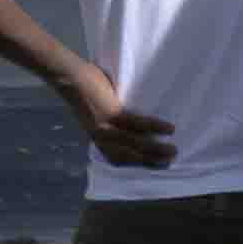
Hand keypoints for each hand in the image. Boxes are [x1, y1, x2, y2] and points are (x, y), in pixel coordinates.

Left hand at [60, 62, 175, 171]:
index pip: (116, 158)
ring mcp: (104, 126)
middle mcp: (100, 137)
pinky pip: (136, 124)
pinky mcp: (110, 114)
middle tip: (170, 161)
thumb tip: (131, 120)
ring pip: (134, 142)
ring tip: (173, 150)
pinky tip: (168, 129)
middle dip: (149, 160)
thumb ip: (109, 120)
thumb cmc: (84, 90)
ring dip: (155, 149)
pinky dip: (154, 127)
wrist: (69, 78)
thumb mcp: (95, 112)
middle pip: (127, 155)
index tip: (154, 165)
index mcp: (96, 137)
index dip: (136, 163)